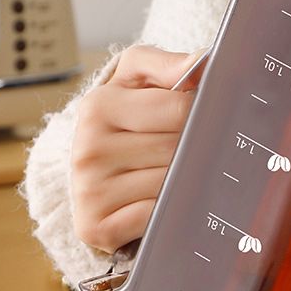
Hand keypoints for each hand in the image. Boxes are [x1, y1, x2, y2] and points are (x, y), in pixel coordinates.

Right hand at [71, 44, 204, 252]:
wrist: (93, 167)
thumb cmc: (125, 117)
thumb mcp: (137, 78)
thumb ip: (168, 64)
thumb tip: (200, 63)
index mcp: (98, 106)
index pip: (180, 109)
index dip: (201, 113)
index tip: (203, 116)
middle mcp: (87, 149)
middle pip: (178, 149)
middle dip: (194, 148)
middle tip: (192, 148)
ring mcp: (89, 191)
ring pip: (172, 184)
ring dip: (185, 180)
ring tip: (176, 173)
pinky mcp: (96, 227)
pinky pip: (157, 217)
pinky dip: (170, 210)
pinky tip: (163, 200)